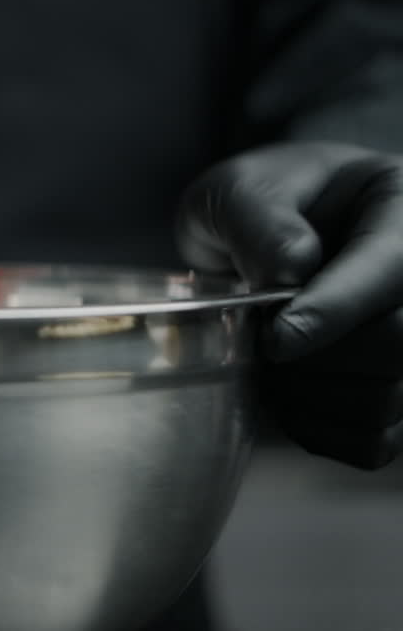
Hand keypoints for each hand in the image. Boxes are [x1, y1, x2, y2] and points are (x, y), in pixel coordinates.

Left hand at [176, 142, 402, 469]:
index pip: (389, 272)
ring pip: (385, 401)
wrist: (268, 232)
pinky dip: (319, 429)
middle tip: (261, 338)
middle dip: (311, 354)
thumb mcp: (242, 187)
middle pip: (396, 345)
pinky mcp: (398, 395)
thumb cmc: (262, 202)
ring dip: (307, 394)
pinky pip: (374, 443)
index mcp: (402, 212)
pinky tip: (289, 395)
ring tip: (270, 360)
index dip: (332, 313)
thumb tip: (290, 269)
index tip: (275, 338)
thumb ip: (260, 219)